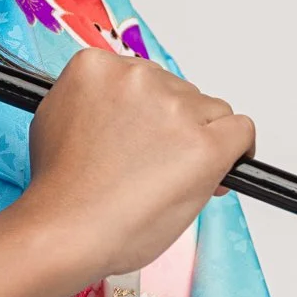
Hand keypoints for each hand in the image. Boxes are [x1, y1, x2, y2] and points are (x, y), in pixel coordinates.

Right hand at [0, 49, 254, 296]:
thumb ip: (90, 103)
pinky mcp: (205, 145)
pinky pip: (241, 131)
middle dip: (174, 123)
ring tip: (174, 176)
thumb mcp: (55, 120)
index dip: (147, 110)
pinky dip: (238, 149)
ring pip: (211, 111)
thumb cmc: (60, 189)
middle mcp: (136, 77)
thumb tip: (118, 111)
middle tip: (158, 162)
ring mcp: (173, 109)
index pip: (142, 75)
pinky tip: (226, 165)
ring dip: (200, 138)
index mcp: (96, 67)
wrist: (65, 230)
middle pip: (178, 90)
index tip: (145, 133)